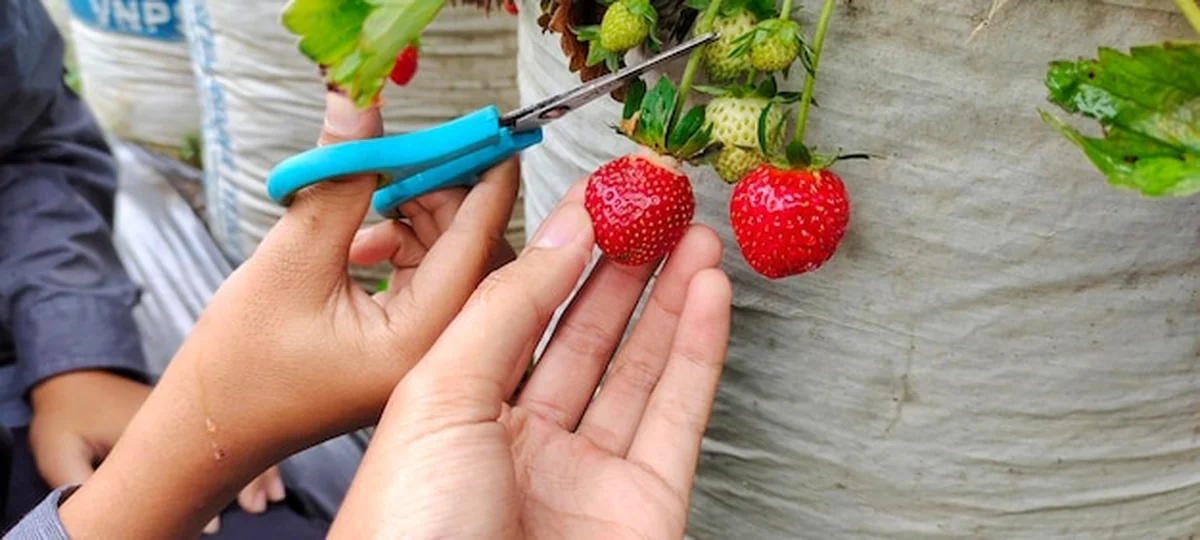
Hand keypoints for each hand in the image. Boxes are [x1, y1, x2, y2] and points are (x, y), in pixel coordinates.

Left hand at [31, 370, 291, 534]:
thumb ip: (79, 480)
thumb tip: (107, 513)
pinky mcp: (196, 413)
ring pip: (239, 435)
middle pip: (226, 443)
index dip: (207, 495)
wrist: (75, 376)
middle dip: (247, 479)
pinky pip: (238, 428)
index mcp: (149, 426)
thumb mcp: (58, 450)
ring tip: (267, 498)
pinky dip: (256, 452)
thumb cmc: (66, 416)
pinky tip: (267, 477)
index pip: (191, 461)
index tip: (213, 525)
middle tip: (254, 508)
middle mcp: (180, 414)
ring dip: (258, 467)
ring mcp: (192, 410)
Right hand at [59, 92, 520, 537]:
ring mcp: (428, 358)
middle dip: (443, 195)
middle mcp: (439, 356)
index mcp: (422, 344)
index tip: (491, 128)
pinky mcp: (410, 351)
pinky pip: (430, 282)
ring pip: (453, 262)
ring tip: (370, 199)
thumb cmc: (238, 368)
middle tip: (402, 154)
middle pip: (474, 251)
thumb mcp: (290, 261)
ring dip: (420, 220)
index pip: (477, 241)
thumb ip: (338, 180)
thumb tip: (359, 102)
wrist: (209, 432)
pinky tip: (362, 240)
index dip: (485, 176)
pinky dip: (406, 249)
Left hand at [330, 181, 732, 538]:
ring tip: (692, 234)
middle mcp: (524, 444)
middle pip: (584, 335)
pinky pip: (678, 412)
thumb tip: (556, 241)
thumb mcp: (438, 398)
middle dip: (622, 267)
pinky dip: (698, 350)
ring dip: (668, 297)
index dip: (560, 252)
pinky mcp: (646, 503)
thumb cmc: (413, 538)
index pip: (519, 315)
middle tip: (652, 207)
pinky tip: (706, 297)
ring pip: (638, 368)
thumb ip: (503, 313)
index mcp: (459, 417)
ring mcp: (587, 475)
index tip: (595, 197)